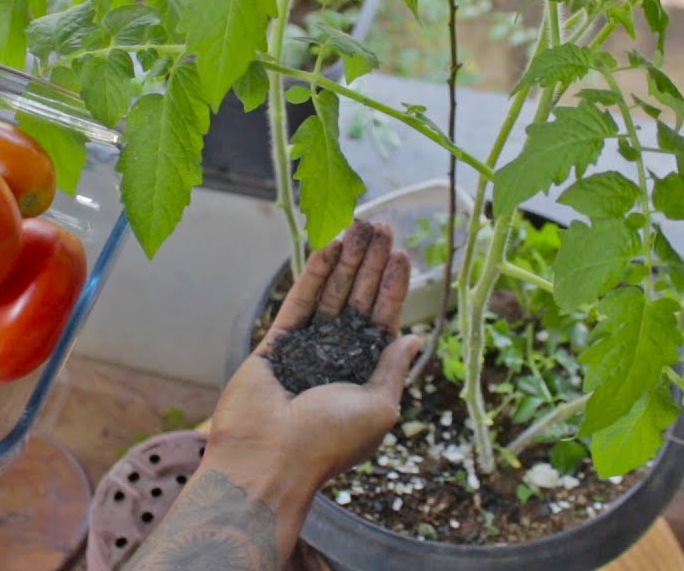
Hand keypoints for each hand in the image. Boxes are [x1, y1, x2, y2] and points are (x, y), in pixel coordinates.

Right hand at [125, 220, 420, 570]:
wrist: (269, 458)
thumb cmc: (329, 441)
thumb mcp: (380, 408)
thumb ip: (394, 369)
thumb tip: (414, 339)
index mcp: (365, 375)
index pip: (384, 320)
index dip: (394, 287)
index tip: (403, 253)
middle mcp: (337, 357)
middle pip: (359, 299)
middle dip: (372, 263)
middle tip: (382, 226)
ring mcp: (306, 347)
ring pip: (330, 294)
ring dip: (346, 260)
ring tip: (359, 225)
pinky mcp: (276, 342)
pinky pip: (298, 301)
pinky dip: (313, 274)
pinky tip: (329, 247)